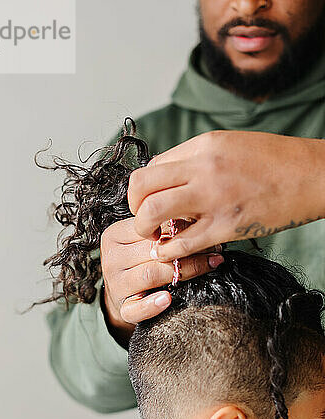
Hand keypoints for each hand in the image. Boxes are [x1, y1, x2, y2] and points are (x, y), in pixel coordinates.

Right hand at [100, 217, 223, 345]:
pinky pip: (136, 308)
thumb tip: (198, 217)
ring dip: (185, 271)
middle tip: (216, 249)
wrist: (121, 296)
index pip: (149, 229)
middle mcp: (111, 259)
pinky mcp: (122, 308)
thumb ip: (162, 228)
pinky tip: (168, 299)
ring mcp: (115, 285)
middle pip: (153, 252)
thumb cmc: (140, 261)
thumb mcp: (143, 240)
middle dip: (189, 250)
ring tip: (209, 266)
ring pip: (150, 275)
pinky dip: (152, 305)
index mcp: (114, 235)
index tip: (205, 228)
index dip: (180, 229)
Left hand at [128, 131, 324, 261]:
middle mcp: (202, 167)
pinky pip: (181, 243)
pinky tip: (172, 252)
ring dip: (144, 229)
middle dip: (134, 207)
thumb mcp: (231, 147)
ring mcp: (213, 197)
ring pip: (152, 212)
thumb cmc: (275, 161)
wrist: (314, 176)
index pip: (152, 166)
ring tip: (155, 236)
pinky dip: (168, 251)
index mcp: (203, 145)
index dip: (145, 188)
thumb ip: (198, 161)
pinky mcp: (226, 226)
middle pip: (140, 185)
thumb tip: (171, 181)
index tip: (152, 200)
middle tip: (145, 219)